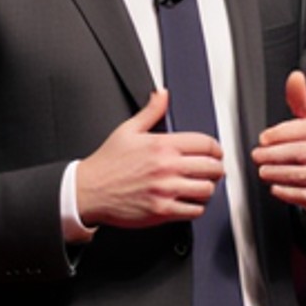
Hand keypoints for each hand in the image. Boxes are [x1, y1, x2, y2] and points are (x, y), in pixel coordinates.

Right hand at [75, 87, 224, 228]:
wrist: (88, 190)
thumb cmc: (106, 163)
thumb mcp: (127, 130)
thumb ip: (150, 112)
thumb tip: (162, 95)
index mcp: (162, 145)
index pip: (205, 143)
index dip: (215, 149)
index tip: (215, 153)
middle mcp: (166, 167)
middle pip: (211, 167)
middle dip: (216, 169)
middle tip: (212, 171)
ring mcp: (165, 190)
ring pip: (206, 190)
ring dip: (207, 188)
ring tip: (201, 186)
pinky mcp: (162, 211)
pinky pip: (194, 210)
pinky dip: (196, 207)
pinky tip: (189, 201)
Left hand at [252, 71, 305, 214]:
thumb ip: (300, 100)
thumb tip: (295, 77)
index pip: (301, 130)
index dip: (279, 134)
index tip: (263, 139)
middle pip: (298, 152)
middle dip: (273, 155)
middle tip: (257, 156)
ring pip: (299, 174)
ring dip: (277, 173)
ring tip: (263, 171)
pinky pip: (304, 195)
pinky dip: (287, 192)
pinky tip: (276, 188)